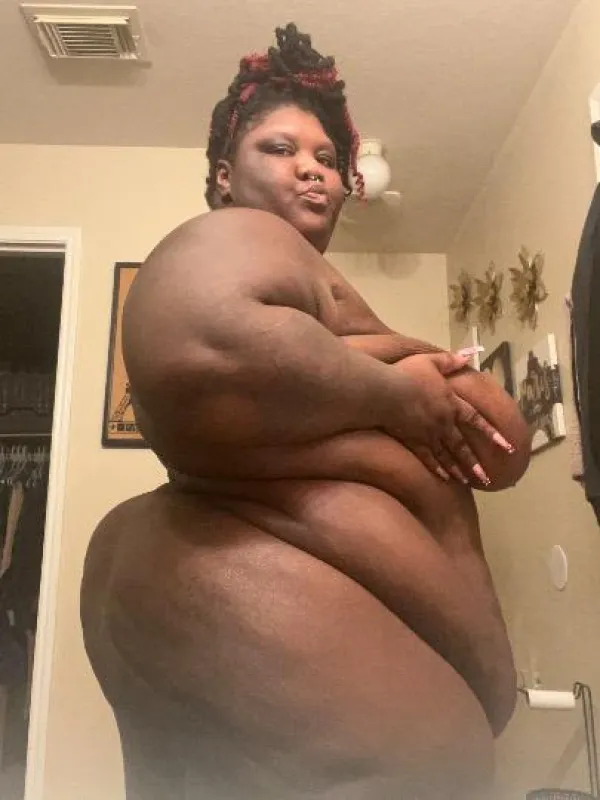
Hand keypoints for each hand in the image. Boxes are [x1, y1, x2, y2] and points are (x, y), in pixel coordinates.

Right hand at [388, 353, 513, 484]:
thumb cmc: (407, 374)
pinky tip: (444, 477)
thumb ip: (449, 361)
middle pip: (462, 445)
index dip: (492, 433)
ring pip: (447, 456)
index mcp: (451, 403)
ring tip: (468, 482)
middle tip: (487, 478)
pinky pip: (427, 458)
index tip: (507, 446)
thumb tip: (466, 358)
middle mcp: (443, 422)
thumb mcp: (431, 361)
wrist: (387, 392)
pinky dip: (436, 468)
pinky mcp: (413, 442)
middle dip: (474, 462)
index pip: (476, 420)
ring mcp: (428, 434)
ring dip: (459, 469)